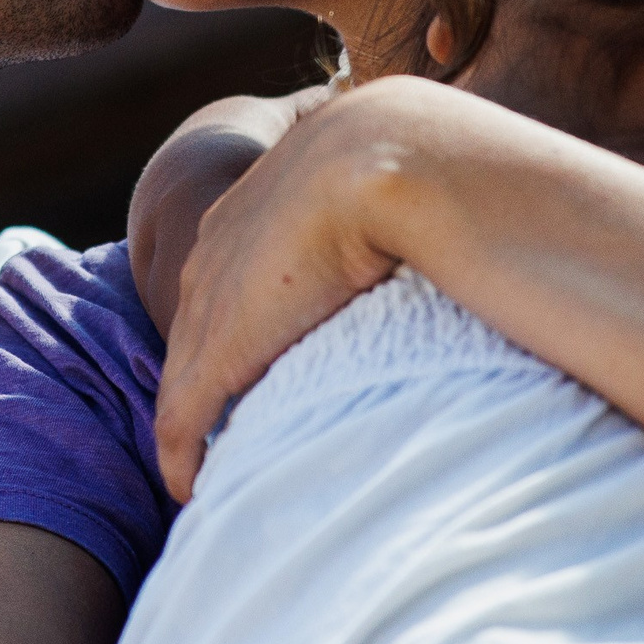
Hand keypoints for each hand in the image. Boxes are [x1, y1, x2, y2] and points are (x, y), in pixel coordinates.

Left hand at [156, 78, 448, 499]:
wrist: (392, 156)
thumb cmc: (419, 164)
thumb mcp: (393, 183)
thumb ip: (401, 212)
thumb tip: (460, 228)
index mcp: (254, 206)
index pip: (228, 279)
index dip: (238, 325)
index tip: (258, 365)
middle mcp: (216, 250)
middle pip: (193, 328)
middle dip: (202, 376)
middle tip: (226, 427)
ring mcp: (211, 299)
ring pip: (183, 374)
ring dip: (196, 421)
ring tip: (212, 466)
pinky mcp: (219, 347)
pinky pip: (183, 415)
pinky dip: (183, 454)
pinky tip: (192, 487)